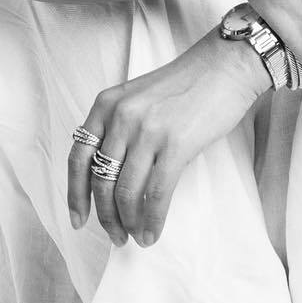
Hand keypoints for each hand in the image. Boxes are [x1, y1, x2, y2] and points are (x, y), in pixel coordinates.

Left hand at [67, 30, 266, 247]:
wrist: (226, 65)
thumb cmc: (187, 84)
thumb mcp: (138, 97)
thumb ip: (119, 127)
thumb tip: (110, 177)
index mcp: (106, 104)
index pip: (78, 157)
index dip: (75, 194)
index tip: (78, 219)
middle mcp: (121, 116)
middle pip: (101, 180)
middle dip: (106, 216)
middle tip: (116, 236)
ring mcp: (147, 130)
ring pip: (126, 191)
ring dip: (128, 222)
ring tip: (136, 237)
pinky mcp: (176, 144)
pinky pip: (157, 193)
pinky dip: (153, 219)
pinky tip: (153, 232)